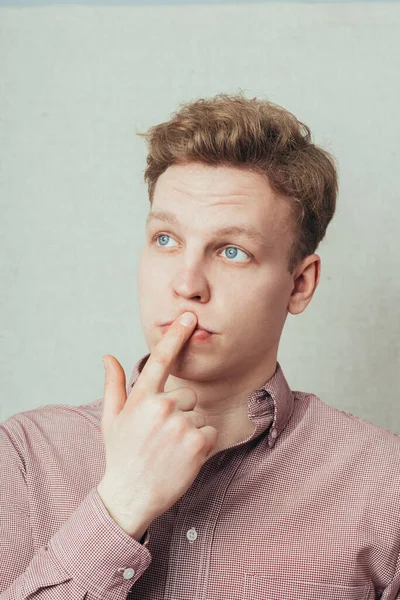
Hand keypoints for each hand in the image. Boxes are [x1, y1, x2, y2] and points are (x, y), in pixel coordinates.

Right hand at [97, 312, 217, 537]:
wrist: (130, 496)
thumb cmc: (121, 455)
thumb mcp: (111, 419)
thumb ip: (114, 384)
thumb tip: (108, 356)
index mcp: (141, 398)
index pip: (161, 359)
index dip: (176, 335)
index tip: (189, 317)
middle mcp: (162, 407)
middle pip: (189, 394)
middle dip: (180, 410)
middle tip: (162, 434)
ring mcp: (180, 425)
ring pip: (199, 413)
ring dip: (190, 429)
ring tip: (170, 448)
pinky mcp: (197, 443)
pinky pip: (210, 431)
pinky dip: (202, 444)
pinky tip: (183, 457)